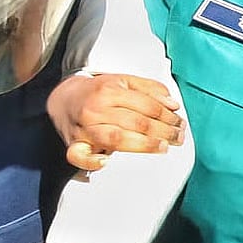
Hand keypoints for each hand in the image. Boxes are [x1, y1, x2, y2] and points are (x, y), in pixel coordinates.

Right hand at [48, 74, 183, 170]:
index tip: (179, 123)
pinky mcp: (75, 145)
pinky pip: (79, 156)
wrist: (63, 99)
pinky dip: (92, 161)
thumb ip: (150, 89)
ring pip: (116, 139)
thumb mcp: (123, 81)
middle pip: (136, 122)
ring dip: (143, 145)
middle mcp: (96, 109)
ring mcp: (85, 128)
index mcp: (109, 90)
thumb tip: (173, 104)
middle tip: (177, 137)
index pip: (146, 105)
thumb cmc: (97, 92)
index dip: (167, 115)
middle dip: (163, 131)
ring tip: (162, 147)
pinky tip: (107, 161)